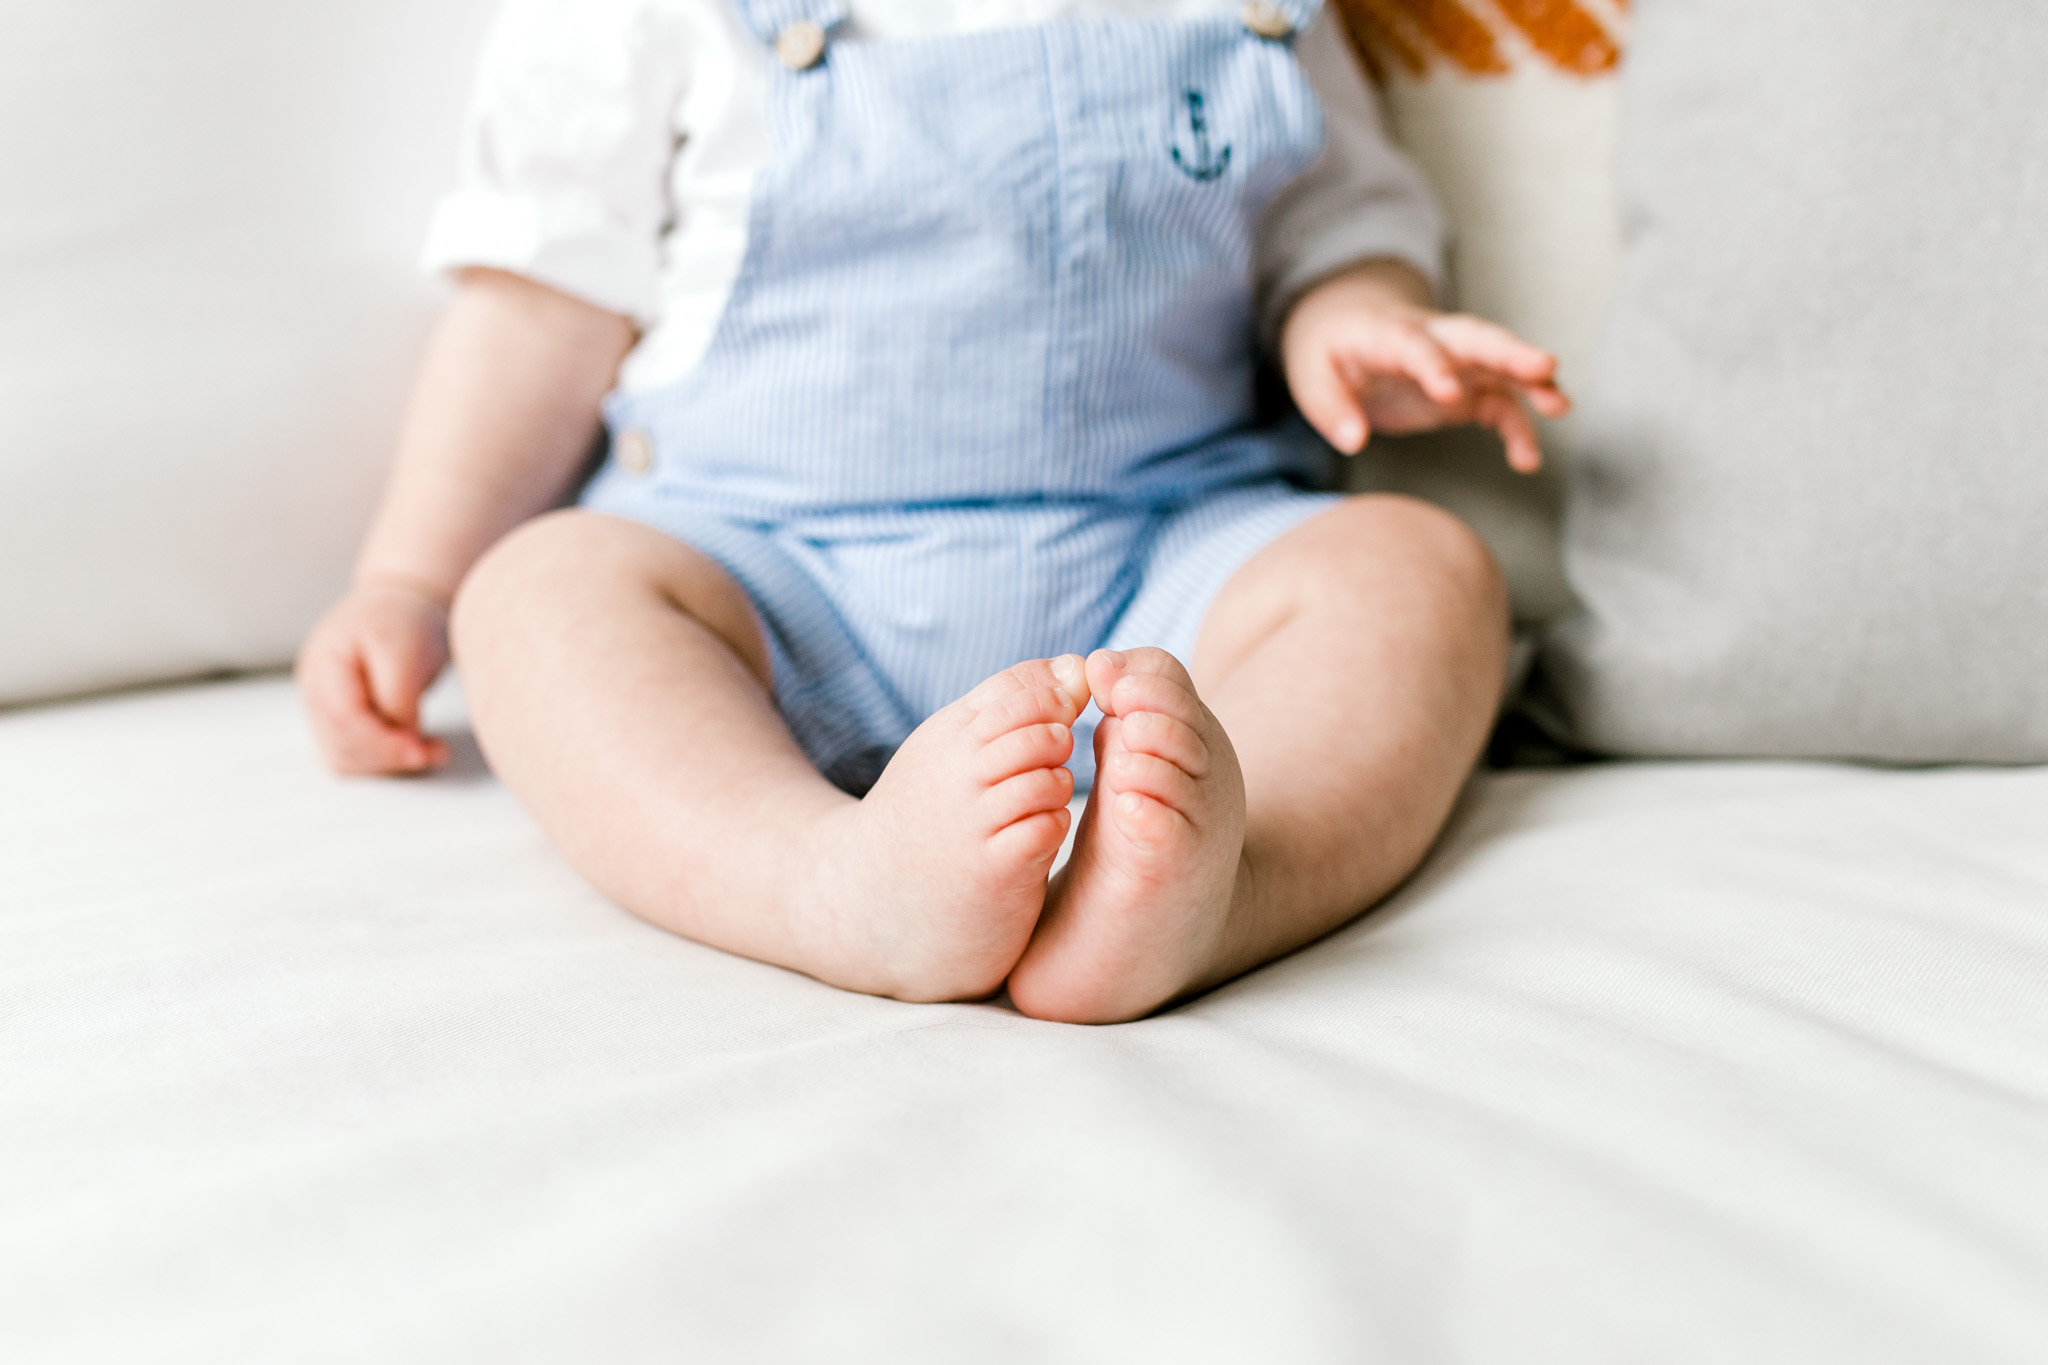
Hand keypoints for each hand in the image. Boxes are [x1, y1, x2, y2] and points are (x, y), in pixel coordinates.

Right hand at [296, 576, 452, 774]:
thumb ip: (398, 698)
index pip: (341, 719)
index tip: (420, 751)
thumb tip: (402, 742)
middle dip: (388, 757)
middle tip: (432, 753)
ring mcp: (324, 708)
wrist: (404, 604)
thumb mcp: (407, 651)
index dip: (380, 743)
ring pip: (346, 757)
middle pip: (340, 744)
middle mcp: (315, 690)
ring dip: (389, 764)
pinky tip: (420, 750)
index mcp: (324, 664)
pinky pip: (357, 755)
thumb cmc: (404, 620)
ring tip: (432, 751)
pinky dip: (388, 761)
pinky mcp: (343, 721)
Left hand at [1281, 262, 1571, 472]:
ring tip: (1560, 405)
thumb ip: (1329, 408)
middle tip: (1546, 366)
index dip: (1434, 365)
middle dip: (1510, 352)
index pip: (1415, 345)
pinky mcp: (1468, 389)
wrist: (1348, 326)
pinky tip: (1527, 460)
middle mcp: (1433, 341)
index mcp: (1388, 334)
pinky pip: (1500, 405)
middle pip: (1476, 340)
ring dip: (1531, 383)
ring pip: (1501, 367)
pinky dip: (1516, 429)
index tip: (1449, 393)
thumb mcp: (1311, 375)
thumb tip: (1353, 440)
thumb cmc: (1329, 351)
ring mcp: (1456, 363)